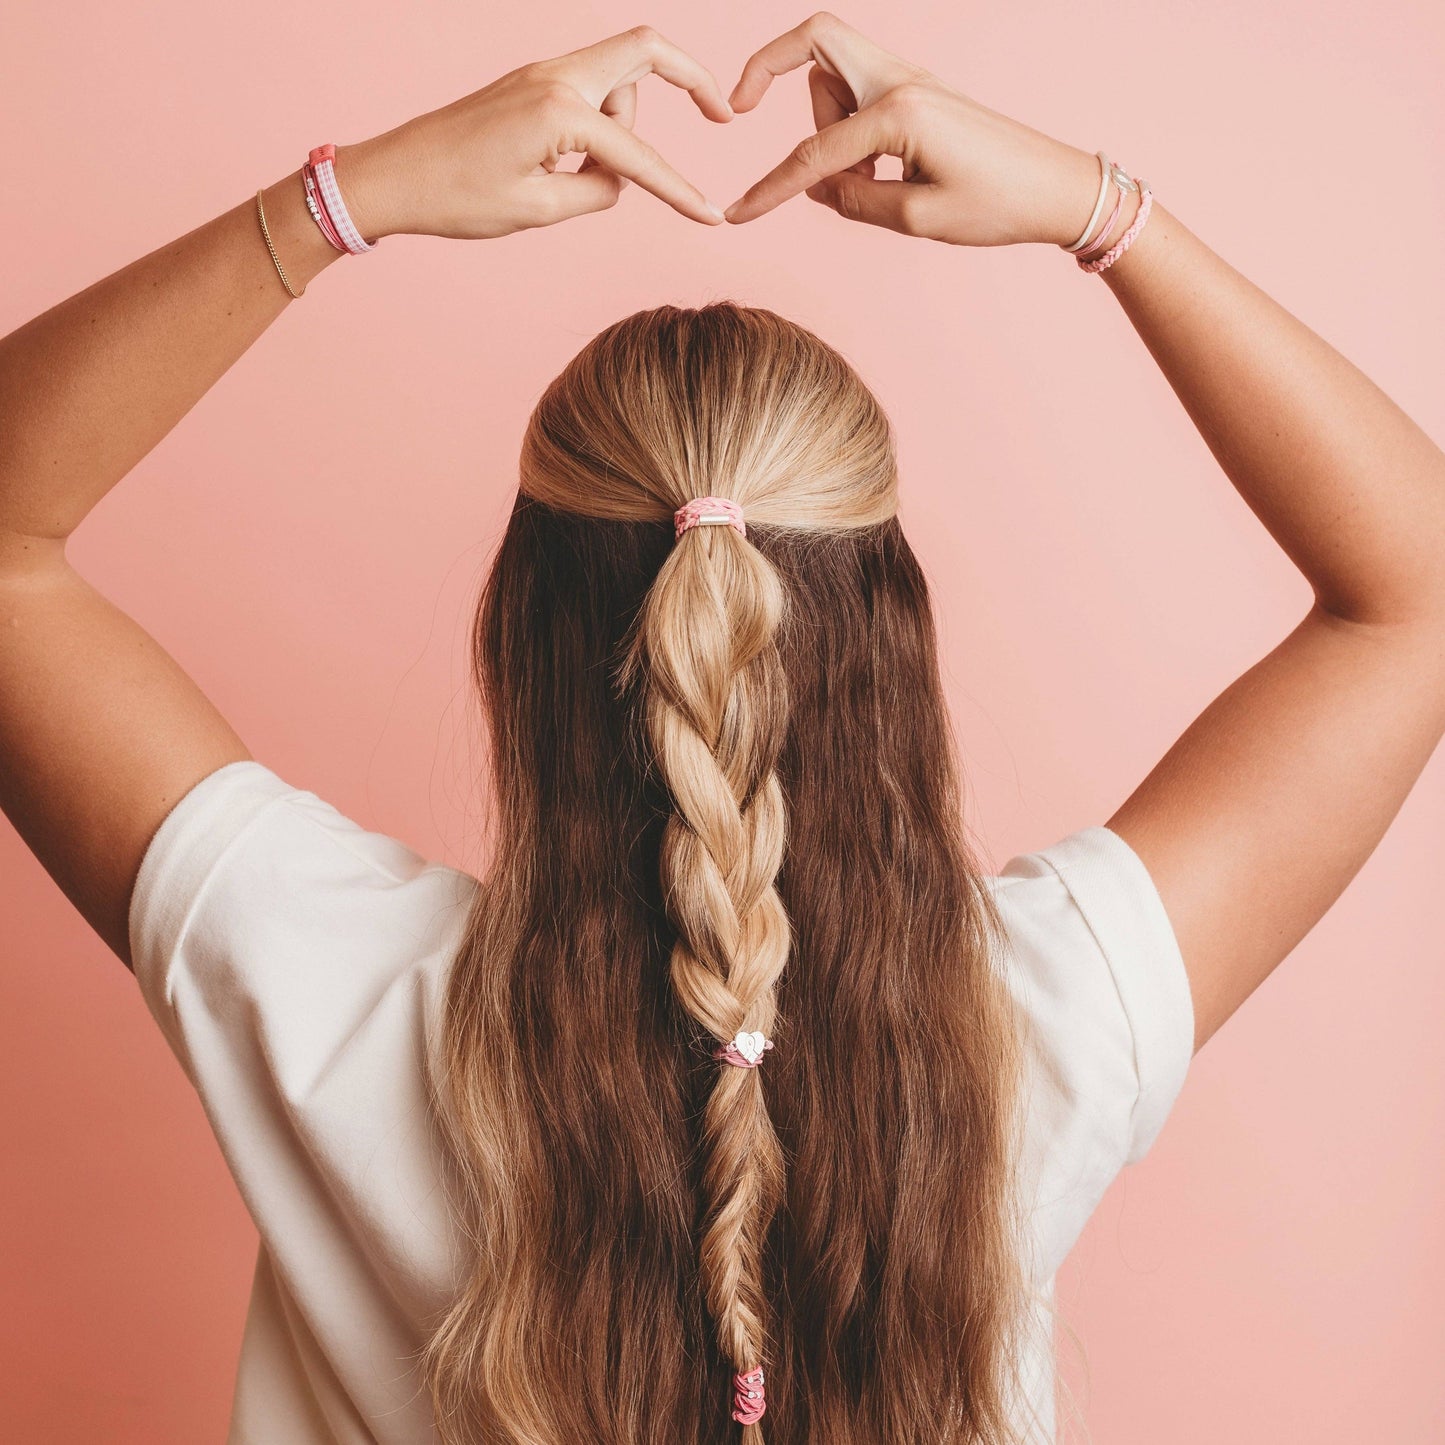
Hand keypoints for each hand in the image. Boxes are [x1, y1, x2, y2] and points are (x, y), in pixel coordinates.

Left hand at [333, 26, 731, 239]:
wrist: (394, 176)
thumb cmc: (457, 197)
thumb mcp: (537, 210)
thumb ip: (596, 192)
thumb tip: (620, 178)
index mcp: (559, 111)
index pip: (639, 157)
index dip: (679, 191)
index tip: (712, 217)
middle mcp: (553, 77)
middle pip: (645, 51)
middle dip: (691, 77)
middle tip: (722, 111)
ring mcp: (540, 74)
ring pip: (616, 75)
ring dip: (625, 124)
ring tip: (579, 180)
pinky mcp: (529, 84)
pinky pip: (587, 90)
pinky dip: (600, 122)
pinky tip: (572, 164)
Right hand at [722, 12, 1104, 248]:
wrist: (1058, 189)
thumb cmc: (997, 206)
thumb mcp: (917, 219)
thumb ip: (854, 201)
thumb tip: (817, 187)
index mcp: (899, 111)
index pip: (814, 154)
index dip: (770, 190)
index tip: (736, 215)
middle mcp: (902, 81)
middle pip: (816, 44)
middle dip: (771, 66)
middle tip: (744, 107)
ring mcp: (913, 83)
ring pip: (836, 80)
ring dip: (828, 130)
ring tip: (867, 188)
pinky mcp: (921, 96)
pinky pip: (861, 99)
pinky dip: (852, 134)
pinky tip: (882, 180)